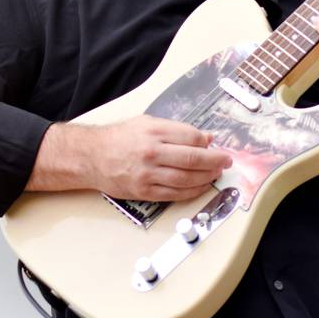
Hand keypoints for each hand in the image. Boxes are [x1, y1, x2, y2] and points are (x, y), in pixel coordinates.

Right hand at [30, 114, 232, 200]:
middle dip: (215, 160)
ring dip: (207, 177)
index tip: (216, 145)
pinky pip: (175, 194)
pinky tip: (201, 186)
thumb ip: (176, 130)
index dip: (207, 142)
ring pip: (187, 178)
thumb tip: (204, 138)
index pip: (190, 137)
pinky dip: (192, 191)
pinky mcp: (144, 191)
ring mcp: (148, 174)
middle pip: (193, 158)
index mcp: (153, 131)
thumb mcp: (147, 123)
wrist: (92, 156)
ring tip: (217, 173)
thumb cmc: (119, 138)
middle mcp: (152, 152)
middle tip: (226, 160)